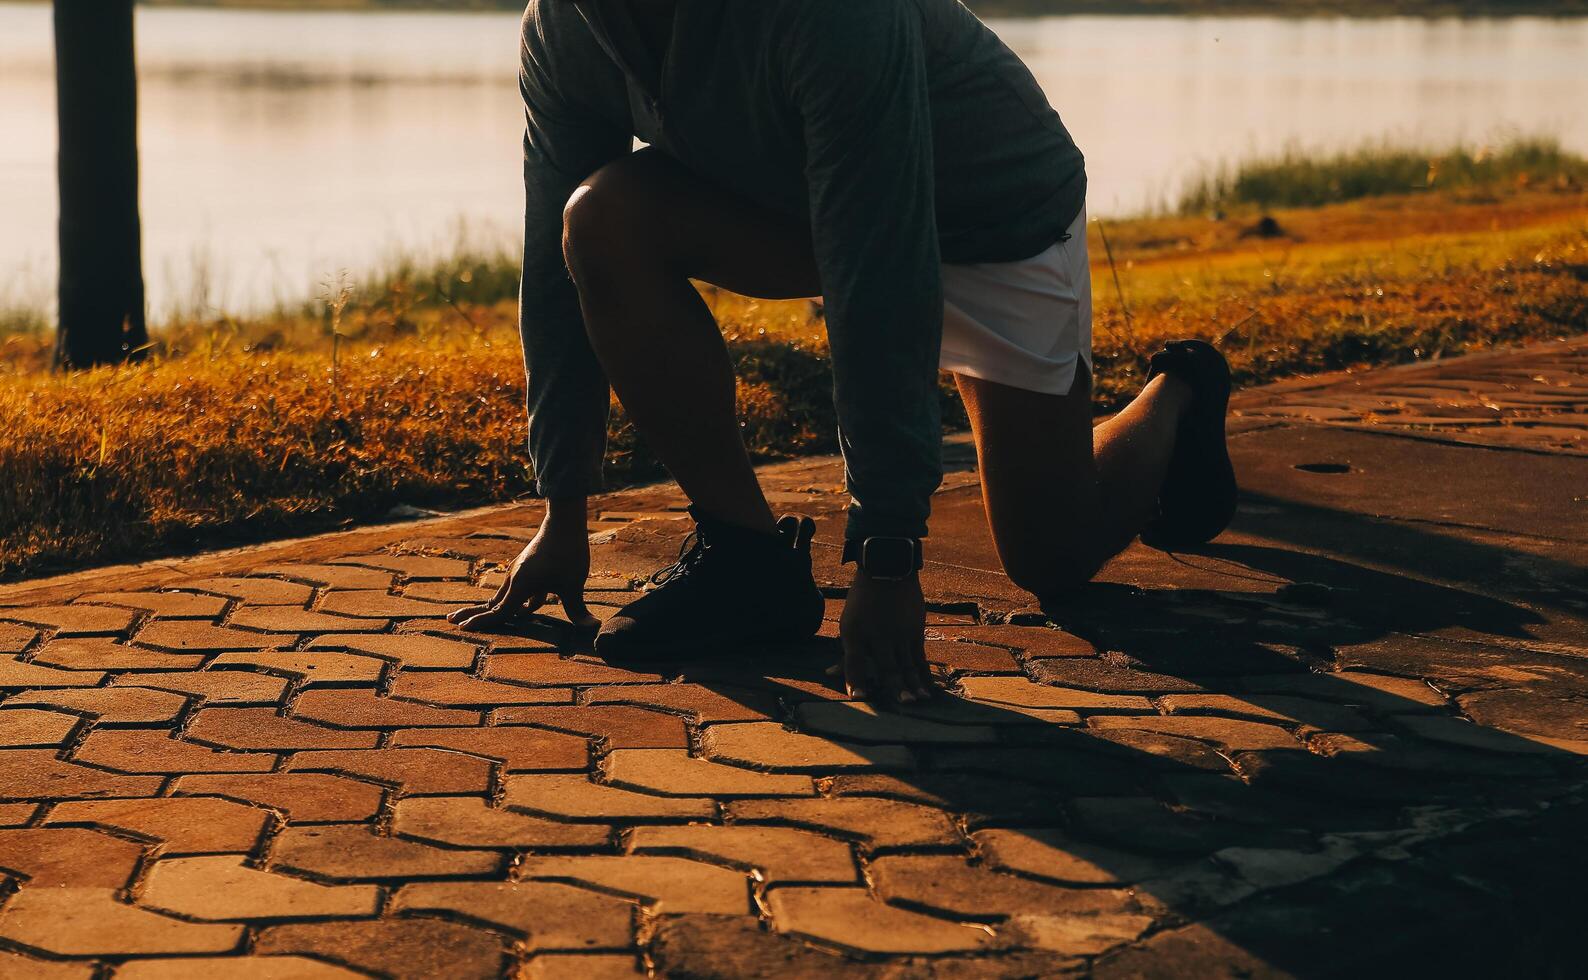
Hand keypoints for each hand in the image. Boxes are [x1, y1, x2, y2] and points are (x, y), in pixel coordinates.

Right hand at [449, 503, 596, 631]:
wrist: (564, 522)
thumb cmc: (568, 553)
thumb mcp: (573, 584)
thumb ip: (577, 609)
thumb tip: (593, 629)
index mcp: (521, 586)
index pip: (499, 611)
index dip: (482, 622)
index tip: (463, 628)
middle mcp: (514, 579)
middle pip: (491, 602)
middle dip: (472, 613)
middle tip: (450, 620)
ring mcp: (518, 570)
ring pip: (502, 594)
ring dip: (491, 606)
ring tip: (478, 614)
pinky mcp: (526, 565)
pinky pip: (515, 587)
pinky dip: (512, 599)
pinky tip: (529, 608)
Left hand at [838, 569, 931, 703]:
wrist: (887, 572)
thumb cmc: (862, 604)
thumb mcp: (849, 624)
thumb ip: (846, 652)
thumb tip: (830, 674)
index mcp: (855, 634)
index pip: (853, 660)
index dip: (855, 679)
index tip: (858, 697)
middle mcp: (877, 636)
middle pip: (886, 665)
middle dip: (894, 687)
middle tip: (902, 704)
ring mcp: (898, 634)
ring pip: (907, 664)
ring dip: (913, 684)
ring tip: (917, 702)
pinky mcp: (914, 632)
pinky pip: (920, 658)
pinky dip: (924, 675)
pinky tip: (927, 689)